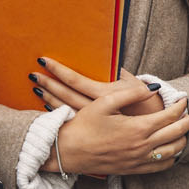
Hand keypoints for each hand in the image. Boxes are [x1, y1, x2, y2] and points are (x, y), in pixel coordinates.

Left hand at [30, 57, 164, 117]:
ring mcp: (94, 122)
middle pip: (66, 95)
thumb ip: (118, 72)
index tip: (43, 60)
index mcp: (106, 94)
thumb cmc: (144, 102)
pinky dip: (59, 114)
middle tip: (33, 75)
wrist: (156, 127)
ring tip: (37, 88)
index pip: (76, 80)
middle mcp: (97, 109)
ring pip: (66, 109)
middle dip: (48, 84)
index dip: (59, 70)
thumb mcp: (133, 85)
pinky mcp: (94, 130)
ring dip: (50, 99)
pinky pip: (72, 120)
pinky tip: (48, 107)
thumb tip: (107, 58)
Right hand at [55, 84, 188, 175]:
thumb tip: (153, 88)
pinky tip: (169, 149)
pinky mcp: (133, 170)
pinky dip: (170, 157)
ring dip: (181, 140)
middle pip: (177, 135)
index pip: (170, 116)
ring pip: (172, 152)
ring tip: (181, 130)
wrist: (67, 151)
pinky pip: (160, 166)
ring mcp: (138, 160)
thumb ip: (131, 93)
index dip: (180, 106)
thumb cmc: (84, 124)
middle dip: (187, 122)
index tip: (183, 98)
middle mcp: (142, 146)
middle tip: (188, 113)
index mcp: (137, 128)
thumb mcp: (105, 101)